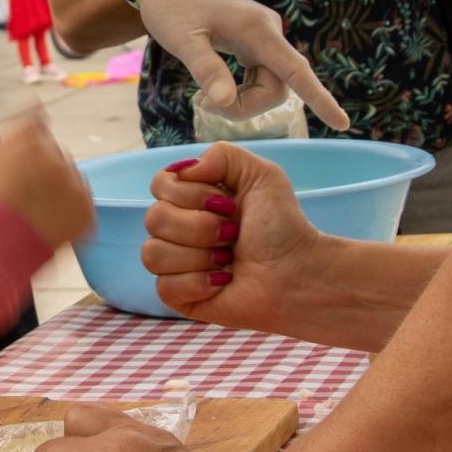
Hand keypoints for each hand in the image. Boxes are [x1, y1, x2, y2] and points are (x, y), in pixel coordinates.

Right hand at [0, 112, 94, 247]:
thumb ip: (17, 123)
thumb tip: (37, 101)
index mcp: (35, 141)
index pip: (41, 134)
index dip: (27, 155)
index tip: (18, 173)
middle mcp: (61, 159)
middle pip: (59, 158)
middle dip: (47, 172)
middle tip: (26, 194)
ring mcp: (77, 188)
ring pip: (72, 181)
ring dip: (61, 191)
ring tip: (36, 211)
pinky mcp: (87, 214)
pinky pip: (81, 206)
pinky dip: (70, 212)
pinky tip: (49, 222)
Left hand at [135, 0, 348, 129]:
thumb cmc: (172, 4)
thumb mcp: (183, 40)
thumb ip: (207, 70)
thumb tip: (226, 103)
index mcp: (257, 30)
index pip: (296, 71)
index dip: (320, 98)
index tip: (342, 123)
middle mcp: (268, 32)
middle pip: (278, 86)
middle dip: (247, 106)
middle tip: (204, 105)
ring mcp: (262, 36)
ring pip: (269, 84)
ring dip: (242, 101)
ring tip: (203, 98)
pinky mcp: (253, 40)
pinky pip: (259, 76)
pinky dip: (241, 90)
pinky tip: (214, 89)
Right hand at [143, 143, 323, 326]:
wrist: (297, 272)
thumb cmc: (281, 226)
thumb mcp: (261, 174)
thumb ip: (222, 155)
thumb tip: (183, 171)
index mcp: (190, 199)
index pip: (160, 184)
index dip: (191, 194)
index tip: (227, 204)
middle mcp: (177, 228)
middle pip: (154, 219)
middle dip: (200, 227)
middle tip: (233, 234)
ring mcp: (175, 263)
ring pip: (153, 254)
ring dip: (199, 256)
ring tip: (228, 259)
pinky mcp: (179, 296)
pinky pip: (164, 287)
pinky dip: (199, 283)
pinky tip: (223, 281)